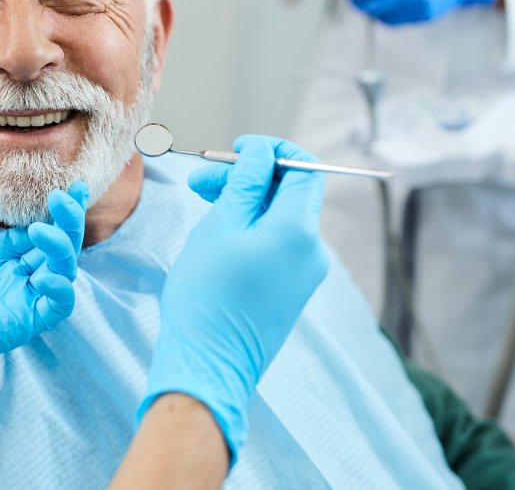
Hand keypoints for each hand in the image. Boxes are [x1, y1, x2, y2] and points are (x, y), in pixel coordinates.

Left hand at [0, 180, 89, 421]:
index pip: (35, 231)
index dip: (55, 210)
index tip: (67, 186)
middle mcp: (5, 277)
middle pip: (55, 248)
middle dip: (67, 222)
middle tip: (66, 196)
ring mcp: (12, 301)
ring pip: (61, 274)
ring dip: (62, 249)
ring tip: (40, 230)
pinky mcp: (13, 325)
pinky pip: (55, 309)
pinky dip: (61, 290)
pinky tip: (45, 273)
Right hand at [139, 136, 328, 463]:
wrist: (208, 364)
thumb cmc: (207, 295)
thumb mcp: (221, 226)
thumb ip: (246, 183)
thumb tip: (262, 153)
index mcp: (299, 230)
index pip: (304, 168)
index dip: (271, 151)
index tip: (237, 149)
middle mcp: (312, 250)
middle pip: (289, 192)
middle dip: (248, 177)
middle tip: (202, 179)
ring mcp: (305, 273)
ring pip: (280, 218)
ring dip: (246, 202)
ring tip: (203, 202)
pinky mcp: (292, 290)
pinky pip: (278, 244)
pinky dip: (252, 228)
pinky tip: (219, 231)